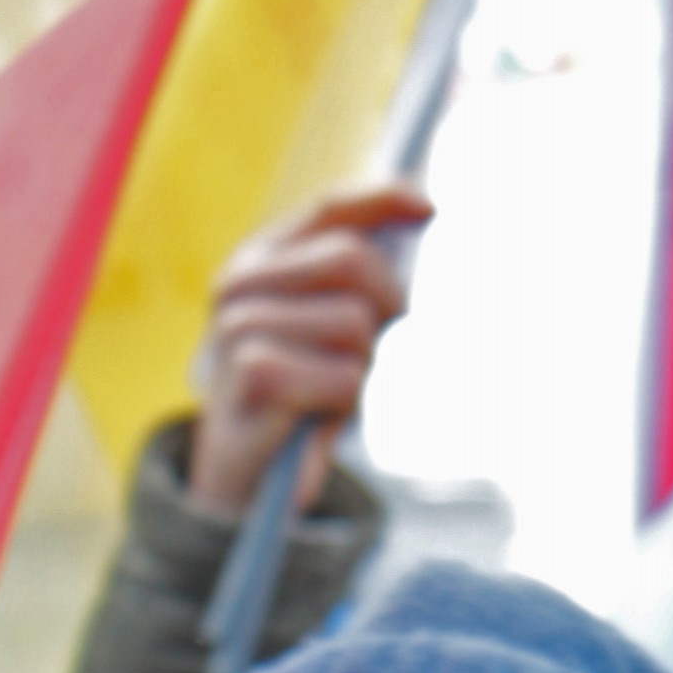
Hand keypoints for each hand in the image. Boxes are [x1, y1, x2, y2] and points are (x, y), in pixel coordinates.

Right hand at [193, 183, 430, 512]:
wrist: (240, 471)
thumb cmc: (297, 388)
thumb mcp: (324, 323)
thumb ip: (358, 273)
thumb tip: (425, 210)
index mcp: (256, 258)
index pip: (331, 209)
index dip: (386, 201)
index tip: (433, 209)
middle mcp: (239, 281)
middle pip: (352, 260)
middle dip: (383, 305)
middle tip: (366, 349)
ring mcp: (238, 325)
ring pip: (354, 321)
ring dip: (359, 365)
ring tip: (328, 387)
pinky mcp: (253, 373)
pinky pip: (345, 375)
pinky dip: (344, 401)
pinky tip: (313, 415)